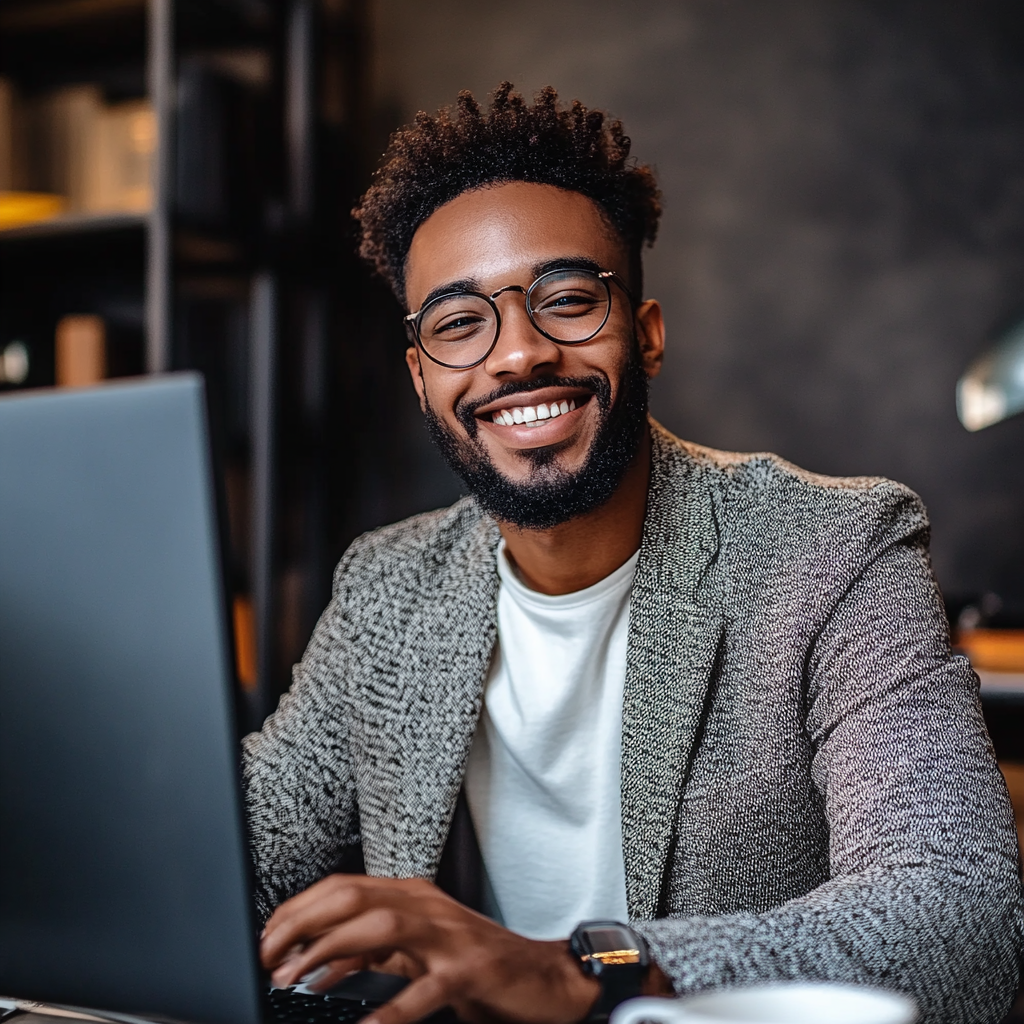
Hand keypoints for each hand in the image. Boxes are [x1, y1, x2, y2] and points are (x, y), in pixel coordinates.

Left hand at [260, 874, 666, 1023]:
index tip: (267, 938)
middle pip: (352, 896)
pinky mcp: (469, 971)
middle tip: (267, 955)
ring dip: (330, 949)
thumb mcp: (414, 955)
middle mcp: (426, 906)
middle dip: (301, 921)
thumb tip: (314, 966)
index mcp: (411, 896)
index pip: (343, 887)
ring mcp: (448, 936)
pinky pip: (421, 990)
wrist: (543, 979)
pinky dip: (387, 1011)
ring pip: (380, 925)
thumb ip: (367, 955)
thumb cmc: (477, 965)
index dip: (298, 909)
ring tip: (294, 977)